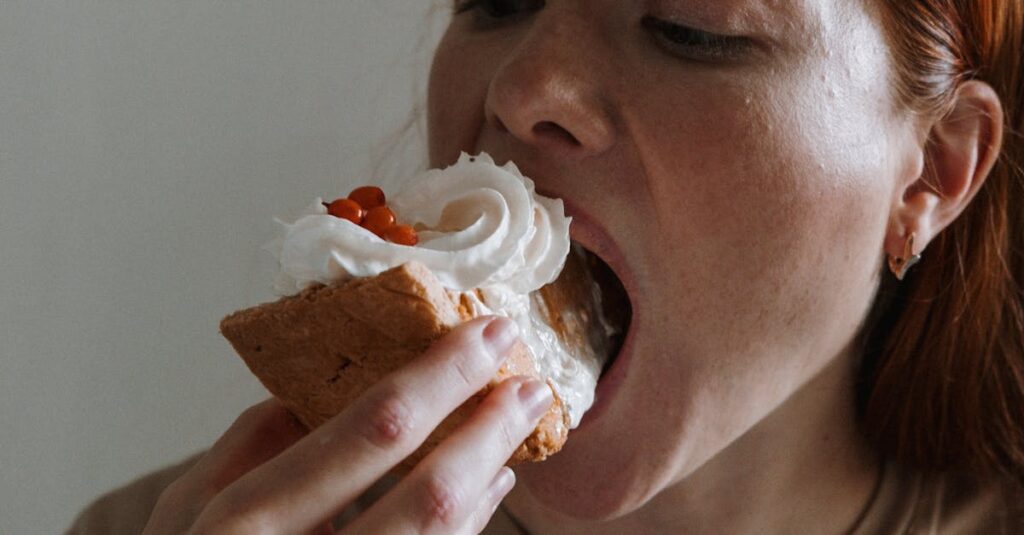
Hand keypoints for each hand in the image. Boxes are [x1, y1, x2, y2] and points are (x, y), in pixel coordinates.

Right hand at [143, 316, 552, 533]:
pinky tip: (487, 483)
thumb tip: (319, 386)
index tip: (487, 333)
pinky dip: (472, 521)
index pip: (370, 432)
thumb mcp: (185, 512)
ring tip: (517, 422)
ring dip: (491, 474)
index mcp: (247, 523)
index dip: (442, 377)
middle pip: (429, 496)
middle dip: (490, 429)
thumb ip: (248, 445)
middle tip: (530, 383)